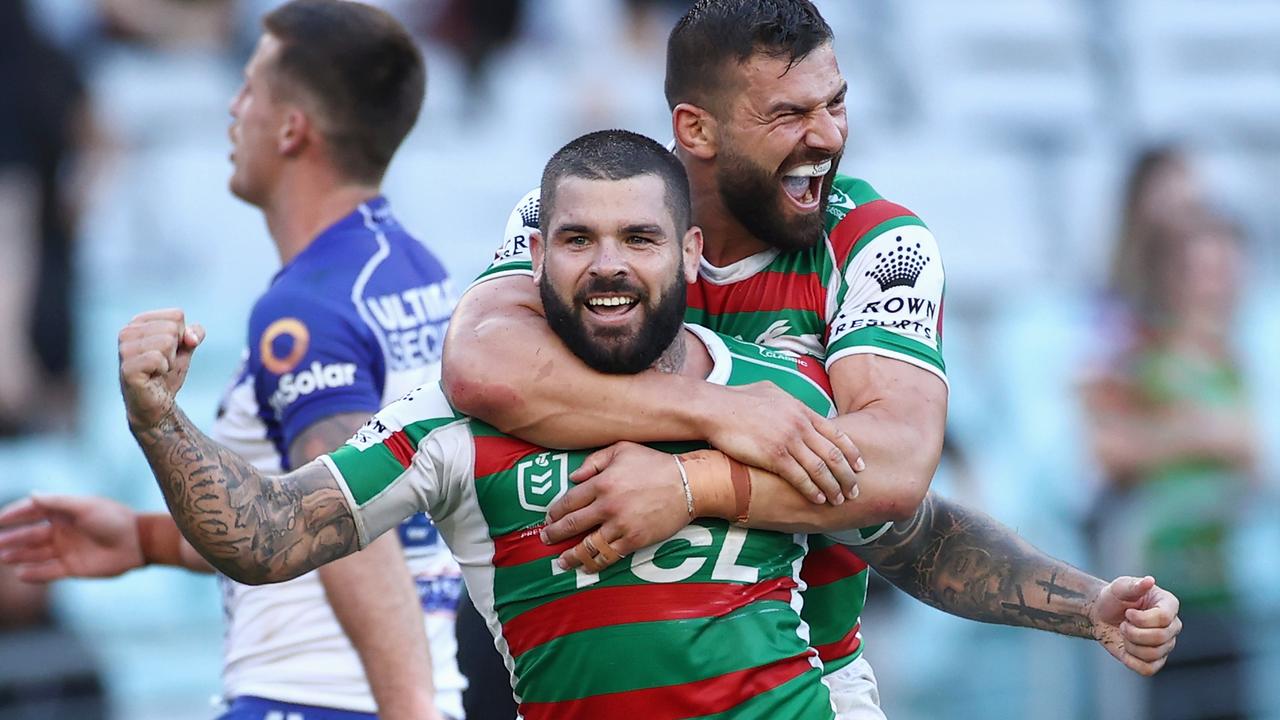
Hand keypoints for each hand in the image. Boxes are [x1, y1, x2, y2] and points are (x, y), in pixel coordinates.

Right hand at [0, 494, 144, 581]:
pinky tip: (20, 574)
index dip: (15, 514)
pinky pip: (48, 572)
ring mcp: (67, 549)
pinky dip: (34, 574)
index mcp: (65, 512)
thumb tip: (32, 494)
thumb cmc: (114, 519)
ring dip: (18, 555)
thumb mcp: (85, 508)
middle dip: (11, 537)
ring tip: (2, 557)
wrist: (138, 543)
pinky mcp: (73, 567)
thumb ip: (57, 502)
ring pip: (36, 553)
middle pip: (30, 534)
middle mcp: (63, 530)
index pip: (33, 511)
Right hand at [118, 308, 204, 429]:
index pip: (176, 315)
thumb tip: (192, 336)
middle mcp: (127, 332)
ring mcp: (124, 350)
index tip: (171, 351)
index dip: (183, 335)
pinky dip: (163, 369)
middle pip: (172, 328)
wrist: (157, 403)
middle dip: (176, 349)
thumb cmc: (167, 373)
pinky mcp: (127, 367)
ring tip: (158, 369)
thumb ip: (193, 334)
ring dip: (169, 360)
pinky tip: (153, 375)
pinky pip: (158, 358)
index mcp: (139, 322)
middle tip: (163, 363)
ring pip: (166, 341)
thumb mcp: (185, 349)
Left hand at [542, 442, 693, 572]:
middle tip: (546, 539)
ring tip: (561, 562)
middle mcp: (607, 506)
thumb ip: (594, 460)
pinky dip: (595, 564)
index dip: (555, 512)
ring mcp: (621, 525)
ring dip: (571, 556)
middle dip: (555, 534)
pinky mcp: (634, 540)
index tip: (548, 518)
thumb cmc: (655, 464)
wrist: (688, 484)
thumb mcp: (622, 449)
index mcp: (602, 482)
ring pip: (587, 546)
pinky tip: (587, 567)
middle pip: (572, 524)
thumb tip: (573, 477)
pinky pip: (609, 556)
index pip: (569, 501)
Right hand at [704, 381, 861, 504]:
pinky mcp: (774, 456)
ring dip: (833, 487)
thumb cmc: (738, 400)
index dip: (851, 452)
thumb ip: (789, 403)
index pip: (836, 433)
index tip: (860, 466)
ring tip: (840, 500)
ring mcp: (788, 441)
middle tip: (855, 490)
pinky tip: (818, 499)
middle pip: (833, 454)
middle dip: (847, 475)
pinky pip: (800, 477)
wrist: (716, 409)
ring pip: (820, 468)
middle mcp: (800, 425)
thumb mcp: (772, 392)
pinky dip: (812, 490)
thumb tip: (796, 408)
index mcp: (801, 410)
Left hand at [1089, 575, 1181, 675]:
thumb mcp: (1120, 587)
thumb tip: (1149, 580)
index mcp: (1169, 605)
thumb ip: (1134, 585)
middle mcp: (1173, 626)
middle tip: (1123, 624)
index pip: (1164, 618)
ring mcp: (1166, 644)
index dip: (1141, 619)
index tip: (1128, 612)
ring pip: (1153, 654)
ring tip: (1124, 634)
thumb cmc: (1113, 598)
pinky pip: (1148, 669)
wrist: (1101, 614)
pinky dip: (1131, 660)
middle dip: (1133, 632)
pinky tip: (1125, 648)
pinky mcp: (1155, 660)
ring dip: (1130, 645)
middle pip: (1160, 638)